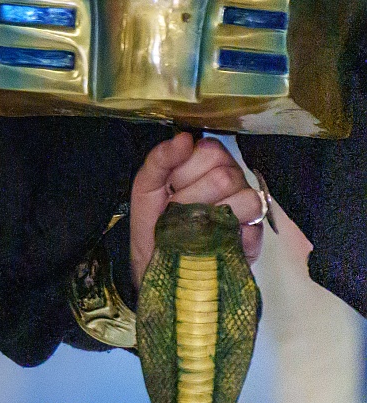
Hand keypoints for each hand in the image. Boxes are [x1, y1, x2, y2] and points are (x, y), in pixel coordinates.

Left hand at [130, 131, 263, 287]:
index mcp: (206, 164)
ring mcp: (248, 208)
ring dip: (210, 215)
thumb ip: (160, 158)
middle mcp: (232, 181)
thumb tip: (184, 138)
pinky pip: (253, 226)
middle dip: (194, 194)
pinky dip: (227, 234)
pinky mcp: (255, 235)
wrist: (158, 264)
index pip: (212, 149)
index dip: (188, 168)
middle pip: (226, 174)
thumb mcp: (146, 186)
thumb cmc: (153, 220)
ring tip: (194, 225)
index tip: (172, 185)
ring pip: (245, 197)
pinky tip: (212, 238)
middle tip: (180, 209)